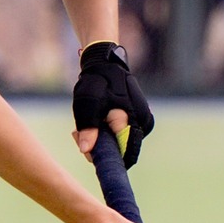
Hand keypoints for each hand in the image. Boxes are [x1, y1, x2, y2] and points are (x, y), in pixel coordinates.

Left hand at [72, 40, 154, 164]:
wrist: (107, 64)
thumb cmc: (97, 82)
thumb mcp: (87, 102)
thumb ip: (88, 127)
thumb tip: (87, 150)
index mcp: (131, 121)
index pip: (123, 156)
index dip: (104, 158)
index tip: (86, 147)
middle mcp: (143, 124)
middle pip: (122, 153)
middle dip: (100, 148)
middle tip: (80, 133)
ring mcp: (143, 123)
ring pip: (122, 146)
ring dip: (102, 141)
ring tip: (86, 125)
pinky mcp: (141, 121)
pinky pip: (124, 137)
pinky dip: (108, 134)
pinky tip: (97, 123)